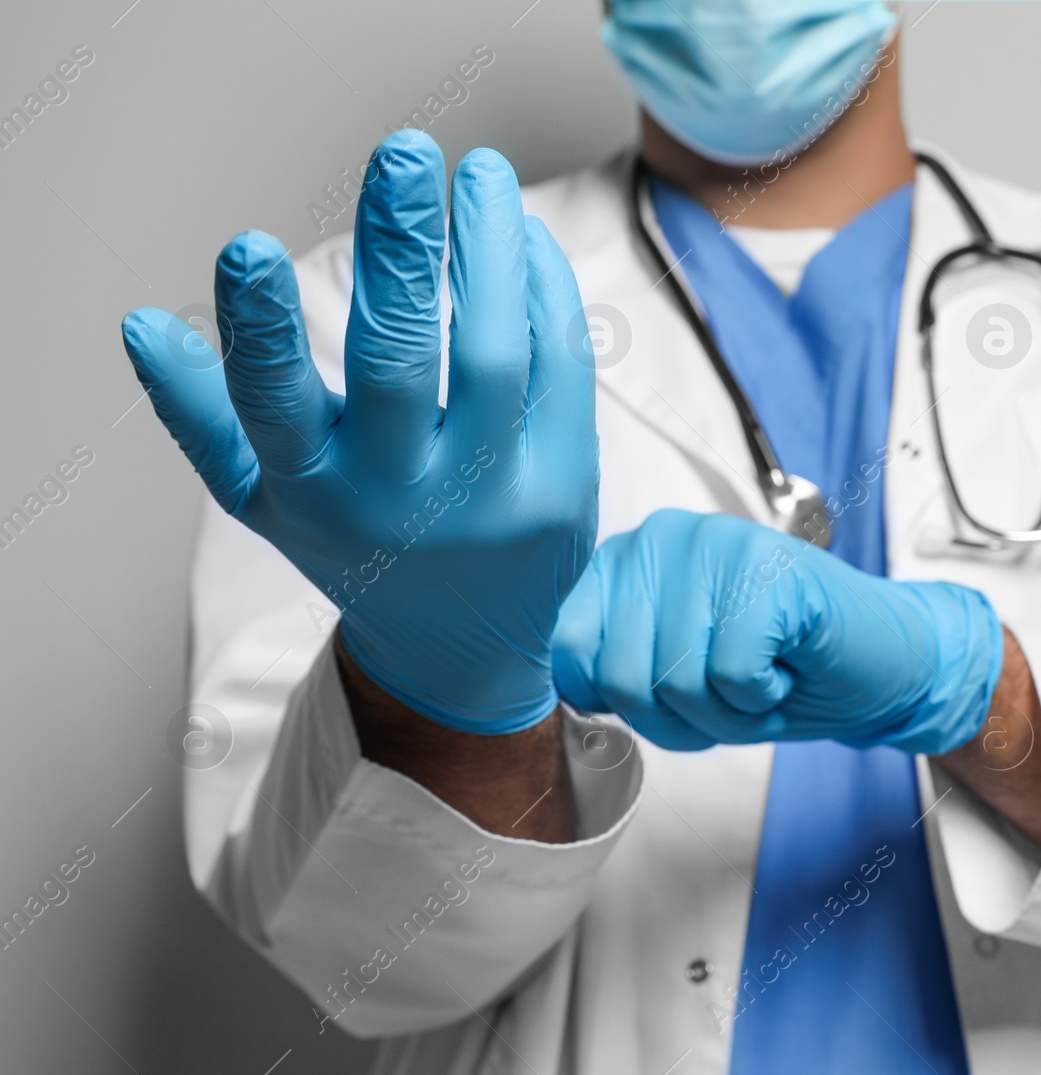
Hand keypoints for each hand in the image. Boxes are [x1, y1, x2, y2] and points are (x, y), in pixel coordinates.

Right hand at [121, 130, 597, 733]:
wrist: (466, 647)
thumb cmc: (359, 550)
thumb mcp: (266, 504)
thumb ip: (204, 419)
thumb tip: (144, 328)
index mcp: (317, 494)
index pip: (276, 407)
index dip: (259, 328)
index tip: (247, 247)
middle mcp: (403, 497)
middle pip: (401, 364)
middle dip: (401, 252)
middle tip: (404, 153)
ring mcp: (492, 494)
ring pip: (497, 356)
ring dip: (491, 253)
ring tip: (478, 173)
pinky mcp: (563, 486)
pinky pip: (561, 370)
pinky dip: (543, 294)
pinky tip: (521, 239)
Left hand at [552, 509, 1002, 752]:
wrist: (880, 663)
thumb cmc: (779, 670)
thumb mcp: (673, 673)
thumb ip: (616, 666)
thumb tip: (571, 686)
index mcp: (628, 559)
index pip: (571, 655)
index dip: (628, 704)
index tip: (681, 689)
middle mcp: (663, 537)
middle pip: (624, 678)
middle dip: (684, 715)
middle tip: (734, 688)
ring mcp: (717, 545)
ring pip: (676, 681)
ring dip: (728, 710)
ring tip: (762, 674)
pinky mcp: (766, 570)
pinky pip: (731, 674)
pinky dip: (763, 696)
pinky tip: (787, 664)